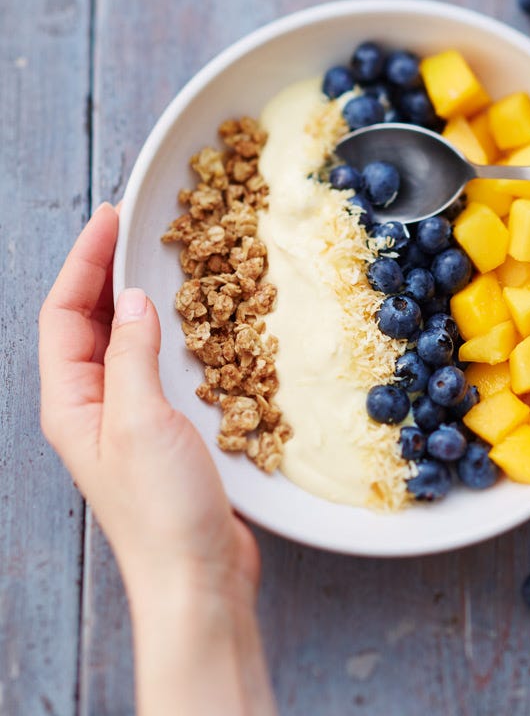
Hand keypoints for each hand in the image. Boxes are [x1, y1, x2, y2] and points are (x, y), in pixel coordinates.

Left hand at [39, 203, 276, 715]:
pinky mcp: (168, 429)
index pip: (64, 314)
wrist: (198, 575)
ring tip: (166, 265)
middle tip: (137, 229)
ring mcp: (132, 418)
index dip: (83, 262)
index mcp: (72, 402)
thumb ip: (133, 356)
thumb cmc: (161, 509)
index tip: (111, 219)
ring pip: (128, 342)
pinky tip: (198, 325)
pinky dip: (174, 336)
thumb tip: (136, 301)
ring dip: (143, 302)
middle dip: (107, 272)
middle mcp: (96, 405)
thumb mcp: (141, 421)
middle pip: (90, 322)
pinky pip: (161, 366)